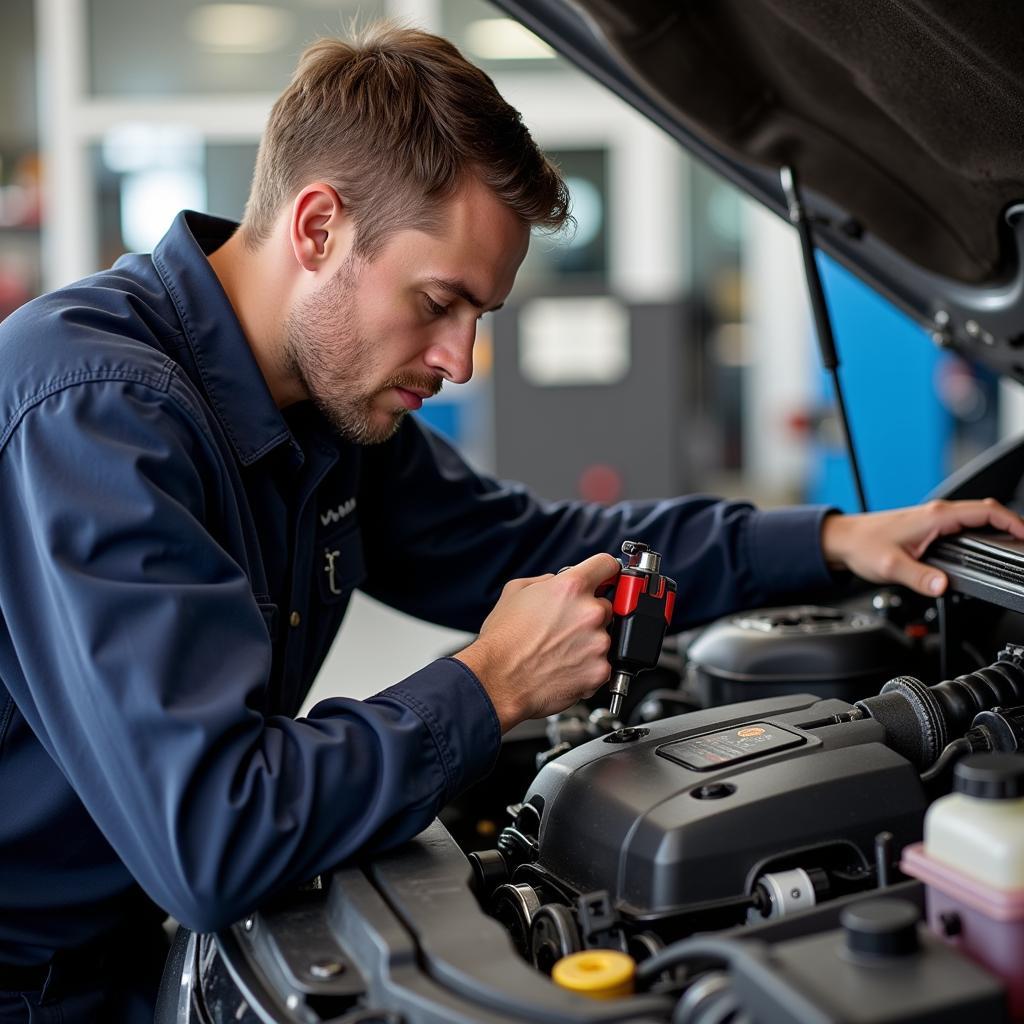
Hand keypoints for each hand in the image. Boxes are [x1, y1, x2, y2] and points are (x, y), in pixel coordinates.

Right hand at [453, 552, 618, 731]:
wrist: (498, 680)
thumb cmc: (503, 641)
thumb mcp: (515, 592)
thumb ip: (546, 580)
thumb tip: (558, 582)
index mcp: (571, 588)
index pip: (607, 564)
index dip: (604, 571)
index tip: (605, 578)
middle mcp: (589, 613)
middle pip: (606, 605)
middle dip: (588, 614)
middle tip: (564, 627)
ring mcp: (598, 643)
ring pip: (604, 636)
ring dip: (588, 642)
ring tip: (560, 651)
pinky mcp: (600, 671)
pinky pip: (603, 663)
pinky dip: (588, 666)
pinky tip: (564, 667)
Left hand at [820, 498, 1023, 596]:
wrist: (842, 540)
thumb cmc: (863, 546)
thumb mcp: (892, 566)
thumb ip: (920, 577)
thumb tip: (943, 586)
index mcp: (936, 517)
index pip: (987, 512)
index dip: (1014, 522)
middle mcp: (937, 514)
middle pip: (987, 514)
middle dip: (1012, 526)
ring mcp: (933, 520)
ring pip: (976, 520)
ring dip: (997, 530)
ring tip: (1013, 548)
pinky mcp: (929, 528)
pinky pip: (963, 527)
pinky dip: (980, 534)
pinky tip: (984, 549)